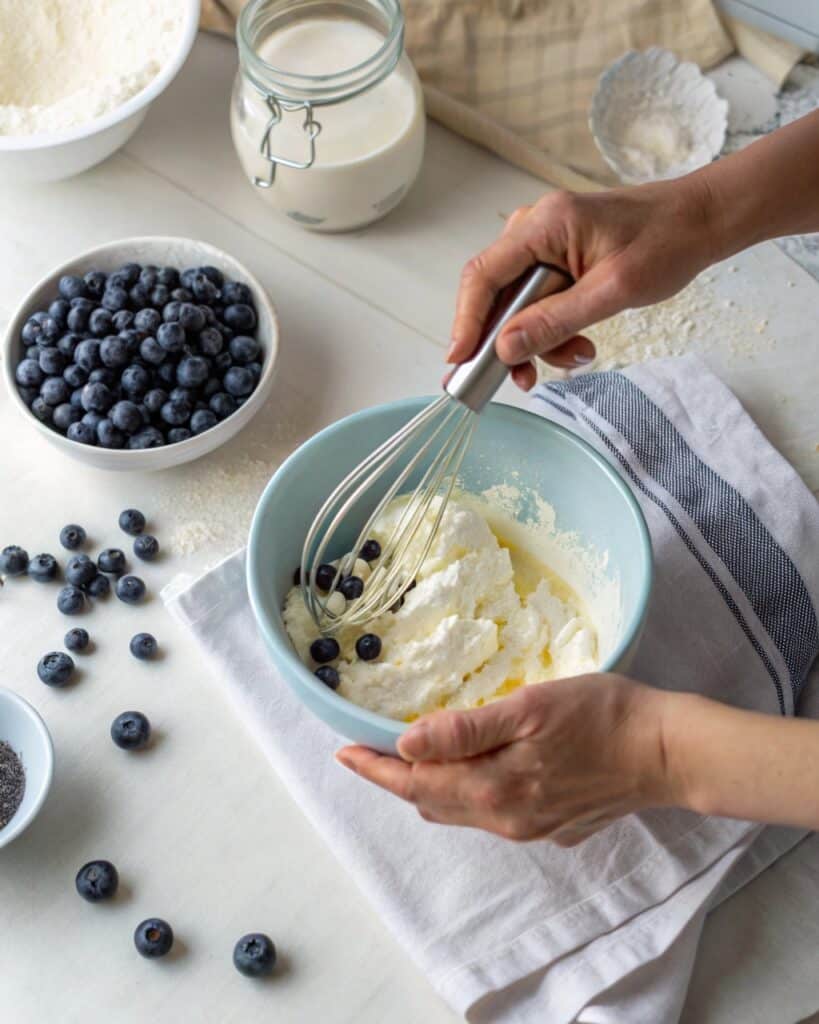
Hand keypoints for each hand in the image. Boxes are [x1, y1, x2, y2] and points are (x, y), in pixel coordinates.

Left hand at [336, 674, 672, 844]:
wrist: (667, 752)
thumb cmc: (601, 716)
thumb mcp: (529, 709)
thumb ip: (465, 730)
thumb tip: (405, 744)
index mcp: (493, 790)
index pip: (414, 785)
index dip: (374, 770)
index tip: (341, 753)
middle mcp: (505, 819)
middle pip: (432, 802)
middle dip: (397, 778)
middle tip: (372, 746)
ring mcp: (531, 828)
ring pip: (461, 811)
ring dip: (431, 786)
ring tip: (414, 755)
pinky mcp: (553, 826)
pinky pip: (492, 814)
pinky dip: (468, 792)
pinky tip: (475, 766)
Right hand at [449, 178, 716, 388]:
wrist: (700, 221)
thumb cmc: (667, 243)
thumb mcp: (613, 291)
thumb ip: (555, 321)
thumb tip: (505, 347)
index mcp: (545, 224)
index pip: (484, 275)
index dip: (466, 321)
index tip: (460, 360)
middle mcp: (535, 227)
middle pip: (494, 293)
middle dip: (508, 340)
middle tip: (522, 378)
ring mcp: (543, 241)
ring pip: (515, 302)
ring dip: (537, 339)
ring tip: (576, 356)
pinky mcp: (555, 257)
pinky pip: (535, 299)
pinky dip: (550, 327)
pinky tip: (578, 342)